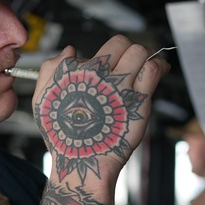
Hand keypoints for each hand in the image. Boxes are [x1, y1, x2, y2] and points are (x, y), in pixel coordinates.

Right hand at [34, 35, 169, 185]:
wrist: (81, 162)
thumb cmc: (62, 137)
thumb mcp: (43, 100)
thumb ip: (50, 69)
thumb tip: (70, 50)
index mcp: (76, 71)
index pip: (100, 49)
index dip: (110, 53)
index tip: (115, 62)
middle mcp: (98, 74)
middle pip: (121, 43)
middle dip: (129, 49)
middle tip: (135, 60)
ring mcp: (119, 86)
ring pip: (139, 52)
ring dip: (145, 55)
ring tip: (148, 63)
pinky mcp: (137, 100)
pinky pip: (153, 70)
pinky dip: (159, 65)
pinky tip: (161, 68)